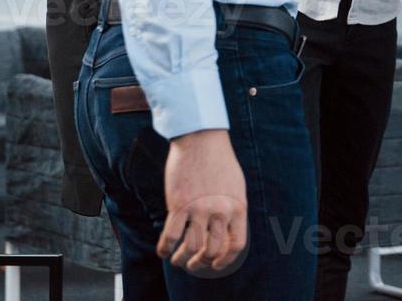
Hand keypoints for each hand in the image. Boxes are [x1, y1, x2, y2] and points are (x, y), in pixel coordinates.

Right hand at [159, 129, 247, 273]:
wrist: (201, 138)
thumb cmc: (219, 160)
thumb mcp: (236, 186)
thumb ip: (233, 209)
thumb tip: (228, 232)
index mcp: (238, 207)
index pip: (236, 245)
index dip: (225, 260)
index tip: (215, 264)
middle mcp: (220, 211)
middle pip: (211, 250)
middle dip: (200, 262)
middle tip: (192, 262)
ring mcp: (199, 208)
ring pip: (190, 248)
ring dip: (181, 259)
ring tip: (177, 259)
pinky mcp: (179, 204)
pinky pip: (170, 236)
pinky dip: (165, 249)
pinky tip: (163, 250)